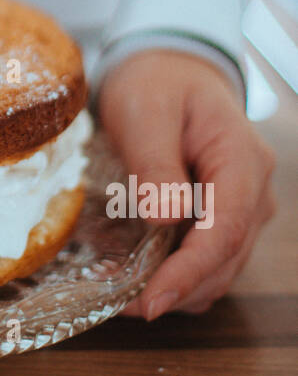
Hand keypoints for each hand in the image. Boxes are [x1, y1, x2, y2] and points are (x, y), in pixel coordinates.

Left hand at [97, 49, 275, 318]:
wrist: (171, 70)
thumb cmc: (157, 84)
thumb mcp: (145, 111)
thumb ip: (155, 162)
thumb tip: (166, 219)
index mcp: (242, 160)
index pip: (225, 231)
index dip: (189, 273)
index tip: (151, 301)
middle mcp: (254, 191)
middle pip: (226, 260)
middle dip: (177, 289)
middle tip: (120, 304)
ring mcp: (244, 207)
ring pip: (220, 268)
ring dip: (177, 288)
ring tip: (123, 295)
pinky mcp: (225, 217)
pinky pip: (209, 258)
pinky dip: (179, 276)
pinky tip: (139, 277)